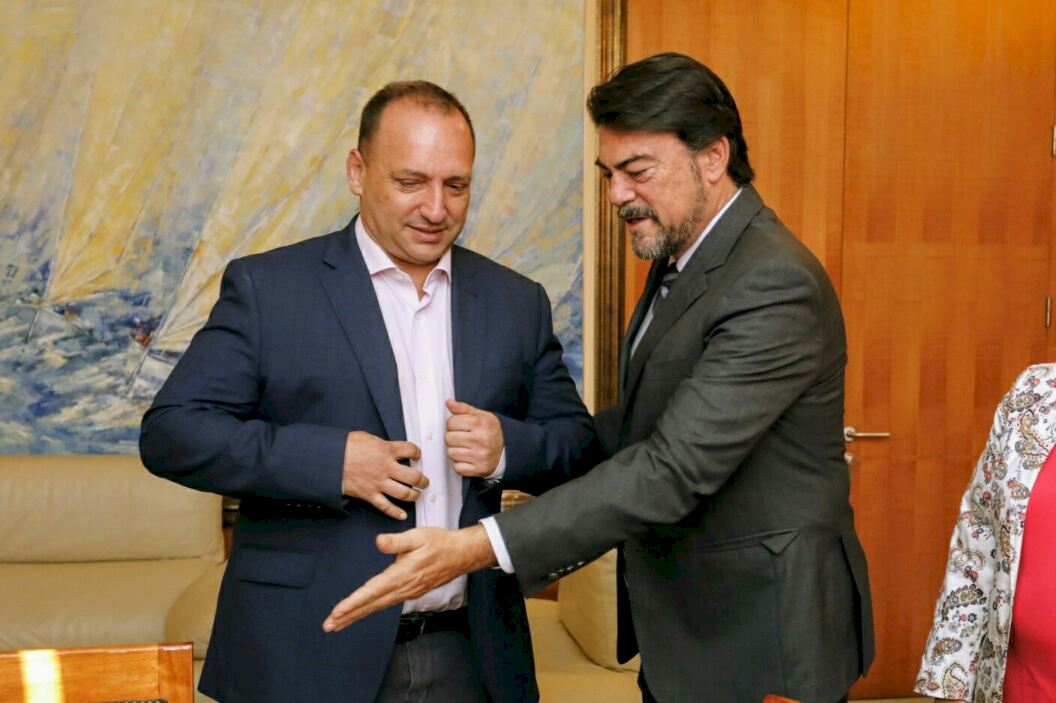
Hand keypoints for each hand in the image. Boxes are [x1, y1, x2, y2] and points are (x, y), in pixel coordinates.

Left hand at [322, 525, 497, 631]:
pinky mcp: (410, 592)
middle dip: (348, 616)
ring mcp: (407, 592)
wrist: (461, 555)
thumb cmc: (440, 543)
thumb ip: (397, 540)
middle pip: (371, 605)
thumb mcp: (418, 535)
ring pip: (377, 606)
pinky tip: (363, 610)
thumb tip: (378, 542)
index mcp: (401, 575)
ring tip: (339, 622)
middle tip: (328, 625)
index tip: (336, 612)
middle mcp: (403, 588)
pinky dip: (370, 609)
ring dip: (357, 615)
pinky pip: (386, 603)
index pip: (371, 592)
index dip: (352, 603)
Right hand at [342, 431, 424, 519]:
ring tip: (417, 494)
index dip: (417, 453)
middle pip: (413, 476)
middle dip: (422, 480)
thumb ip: (382, 444)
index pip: (411, 450)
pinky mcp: (369, 494)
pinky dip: (395, 512)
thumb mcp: (367, 438)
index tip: (417, 455)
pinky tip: (402, 514)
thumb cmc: (344, 446)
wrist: (329, 460)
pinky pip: (386, 506)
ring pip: (404, 493)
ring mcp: (378, 482)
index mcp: (386, 450)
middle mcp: (386, 467)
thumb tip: (390, 448)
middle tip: (424, 481)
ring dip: (414, 495)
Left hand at [445, 399, 503, 476]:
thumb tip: (449, 402)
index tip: (460, 426)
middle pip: (449, 438)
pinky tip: (468, 458)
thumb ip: (464, 409)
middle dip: (453, 437)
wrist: (507, 450)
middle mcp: (481, 440)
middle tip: (462, 437)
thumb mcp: (481, 416)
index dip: (453, 424)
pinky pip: (457, 468)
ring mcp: (480, 456)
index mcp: (481, 423)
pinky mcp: (479, 469)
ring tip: (465, 448)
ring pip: (451, 453)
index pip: (451, 422)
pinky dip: (460, 464)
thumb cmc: (491, 432)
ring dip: (455, 451)